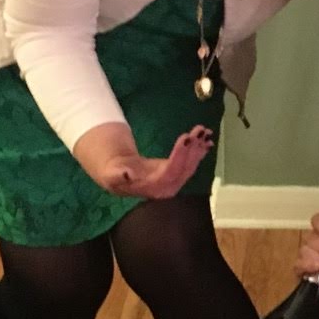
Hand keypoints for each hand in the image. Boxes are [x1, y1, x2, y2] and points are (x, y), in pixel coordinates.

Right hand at [99, 125, 213, 199]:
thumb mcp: (112, 174)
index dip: (179, 156)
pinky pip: (191, 163)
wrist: (119, 176)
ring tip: (204, 131)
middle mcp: (167, 187)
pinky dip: (199, 151)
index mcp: (153, 187)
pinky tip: (207, 140)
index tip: (185, 138)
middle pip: (184, 168)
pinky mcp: (177, 174)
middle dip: (193, 149)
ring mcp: (174, 182)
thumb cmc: (114, 173)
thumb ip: (119, 175)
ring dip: (198, 148)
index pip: (170, 171)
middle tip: (199, 130)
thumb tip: (127, 173)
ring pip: (190, 165)